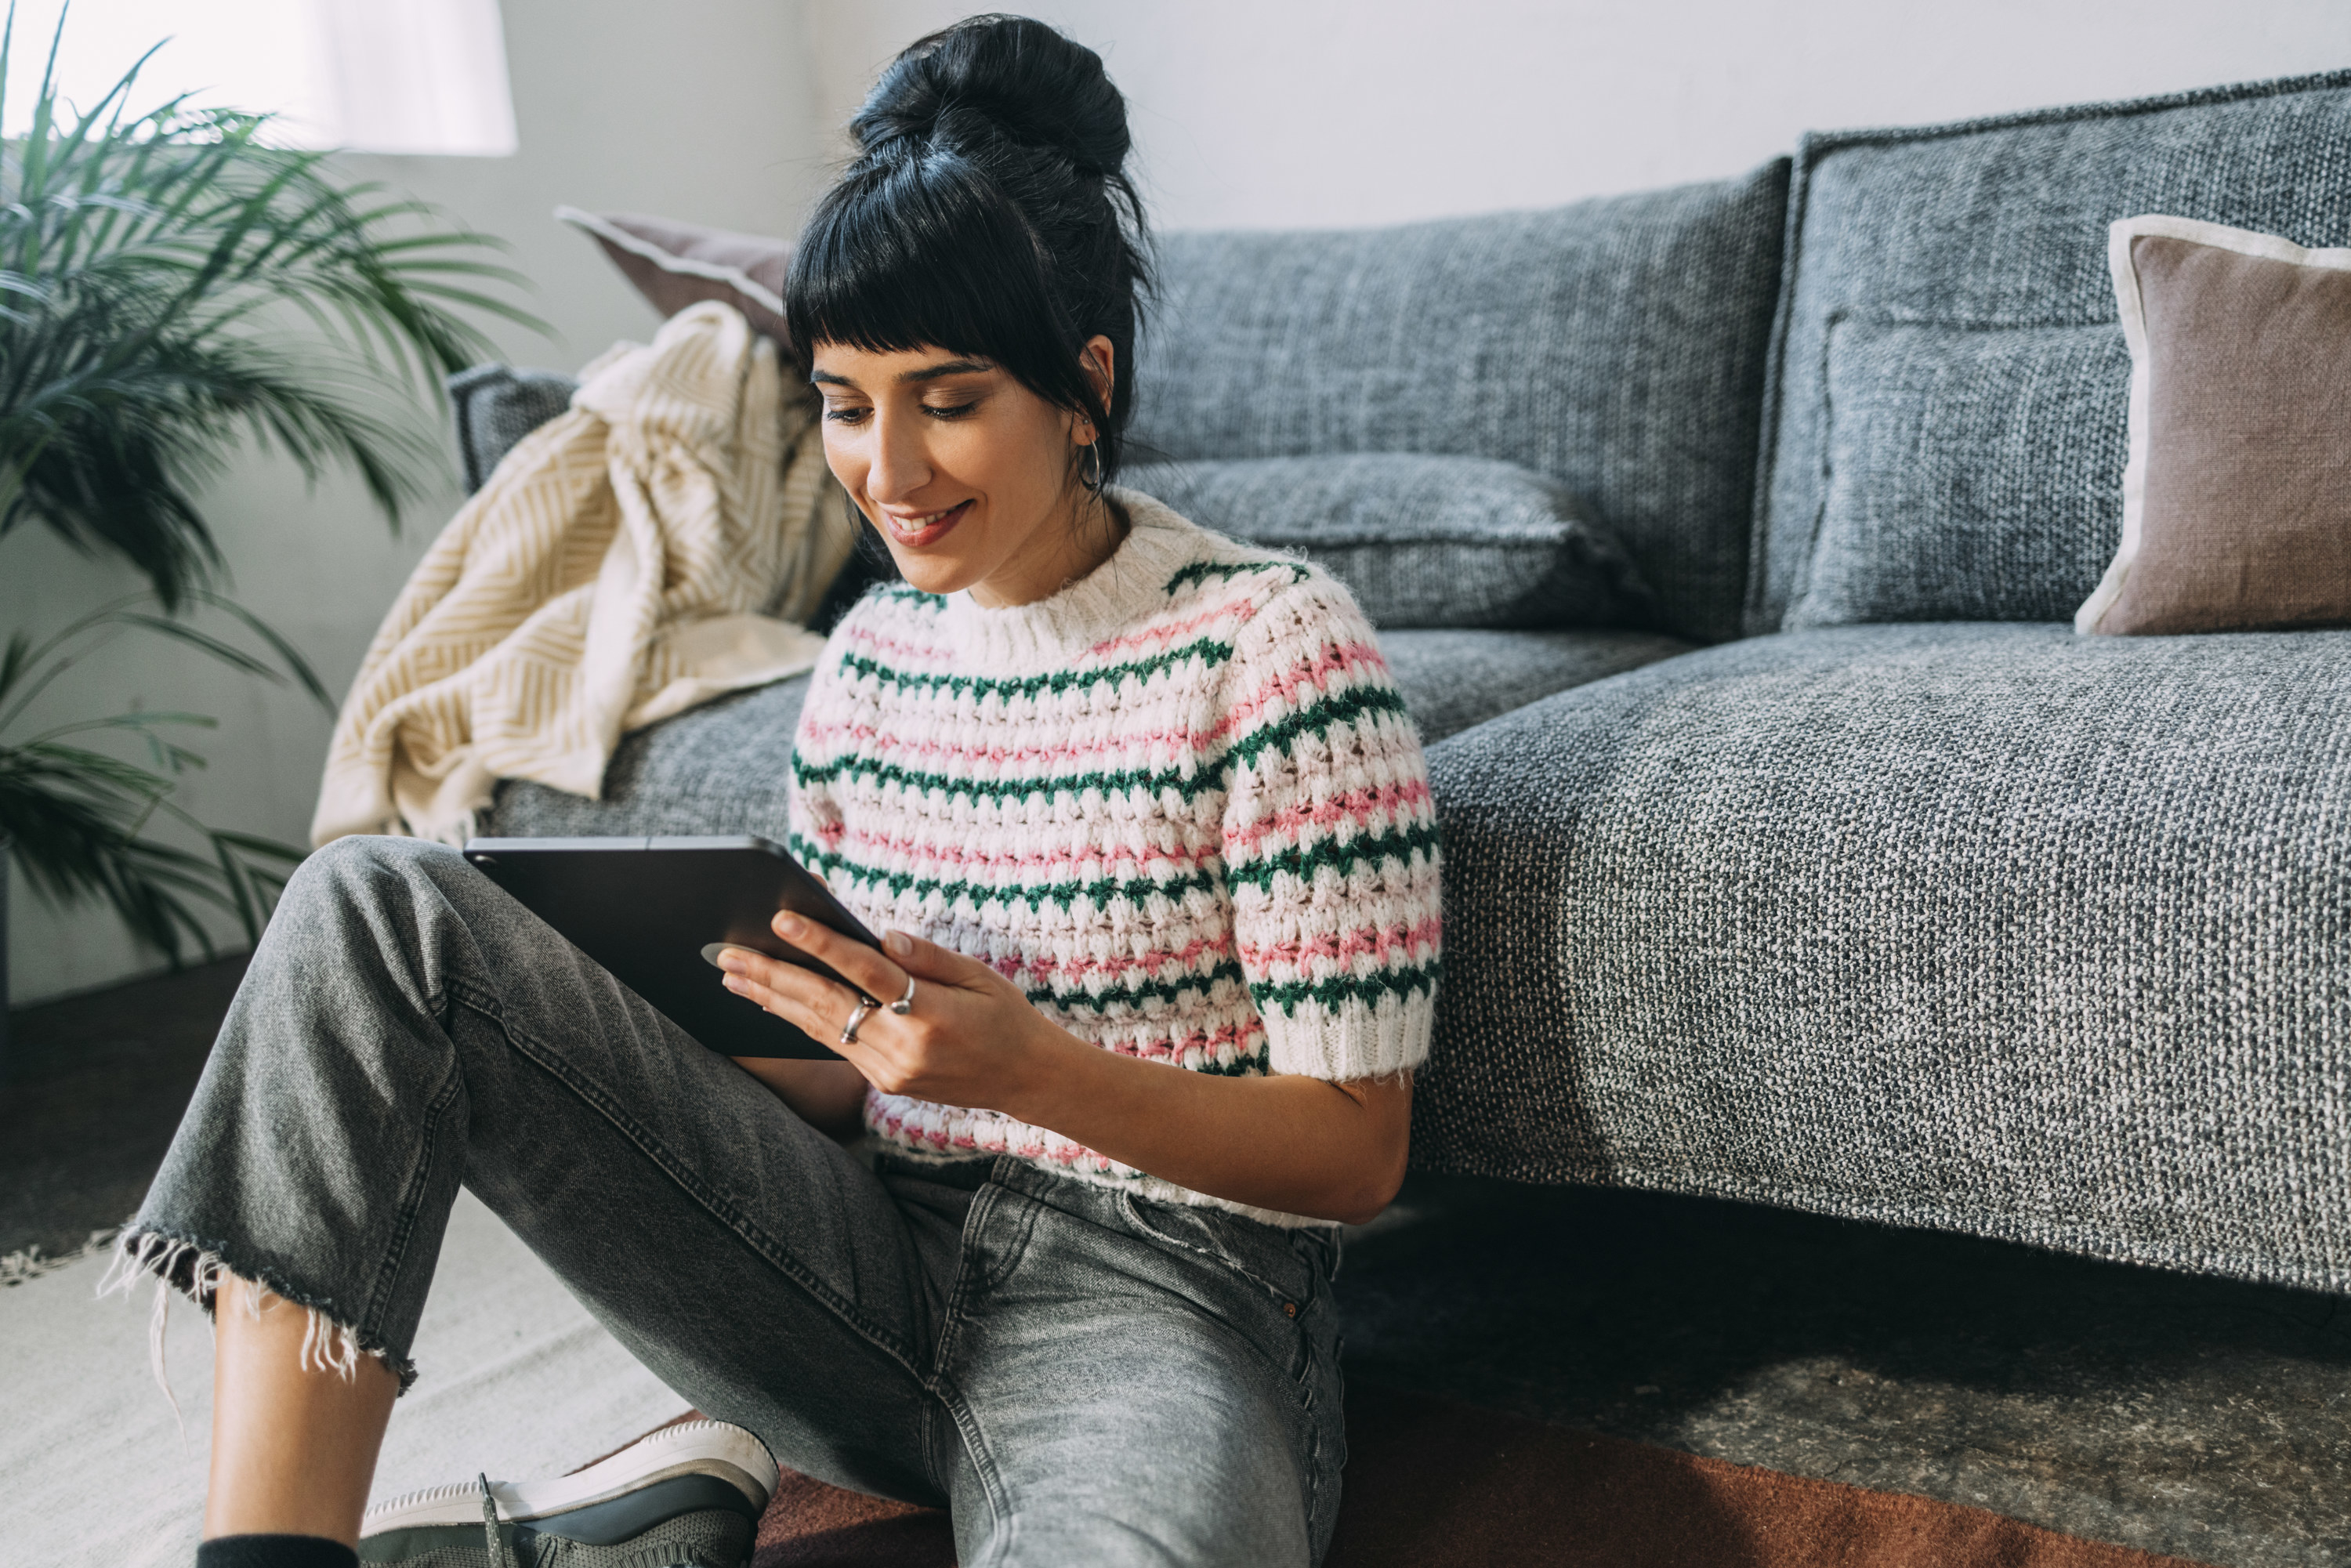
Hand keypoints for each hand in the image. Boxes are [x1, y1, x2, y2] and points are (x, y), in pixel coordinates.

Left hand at [716, 913, 1063, 1113]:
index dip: (822, 944)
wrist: (1027, 1080)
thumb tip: (878, 937)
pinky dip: (798, 1019)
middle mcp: (904, 1048)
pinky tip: (771, 1000)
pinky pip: (833, 1043)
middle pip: (827, 1004)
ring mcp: (890, 1071)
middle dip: (773, 975)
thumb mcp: (980, 976)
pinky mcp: (883, 1081)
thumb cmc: (1005, 1017)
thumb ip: (928, 957)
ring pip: (820, 1027)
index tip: (781, 919)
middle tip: (726, 953)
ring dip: (772, 999)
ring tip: (732, 974)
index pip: (866, 973)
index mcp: (933, 1015)